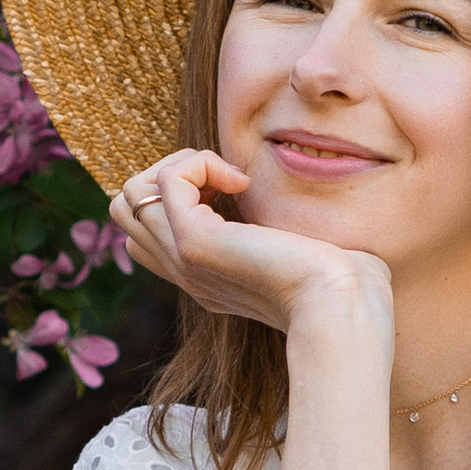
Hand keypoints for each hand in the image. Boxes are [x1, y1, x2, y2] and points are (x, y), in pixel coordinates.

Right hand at [109, 149, 389, 346]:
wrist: (344, 306)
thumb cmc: (341, 283)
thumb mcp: (295, 253)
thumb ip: (269, 232)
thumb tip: (258, 191)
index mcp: (204, 277)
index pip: (146, 233)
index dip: (177, 197)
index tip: (231, 193)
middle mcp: (186, 272)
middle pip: (126, 210)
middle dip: (167, 176)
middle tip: (223, 181)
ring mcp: (184, 260)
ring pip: (130, 195)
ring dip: (179, 166)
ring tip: (227, 178)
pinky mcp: (196, 244)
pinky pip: (167, 180)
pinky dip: (201, 163)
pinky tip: (242, 182)